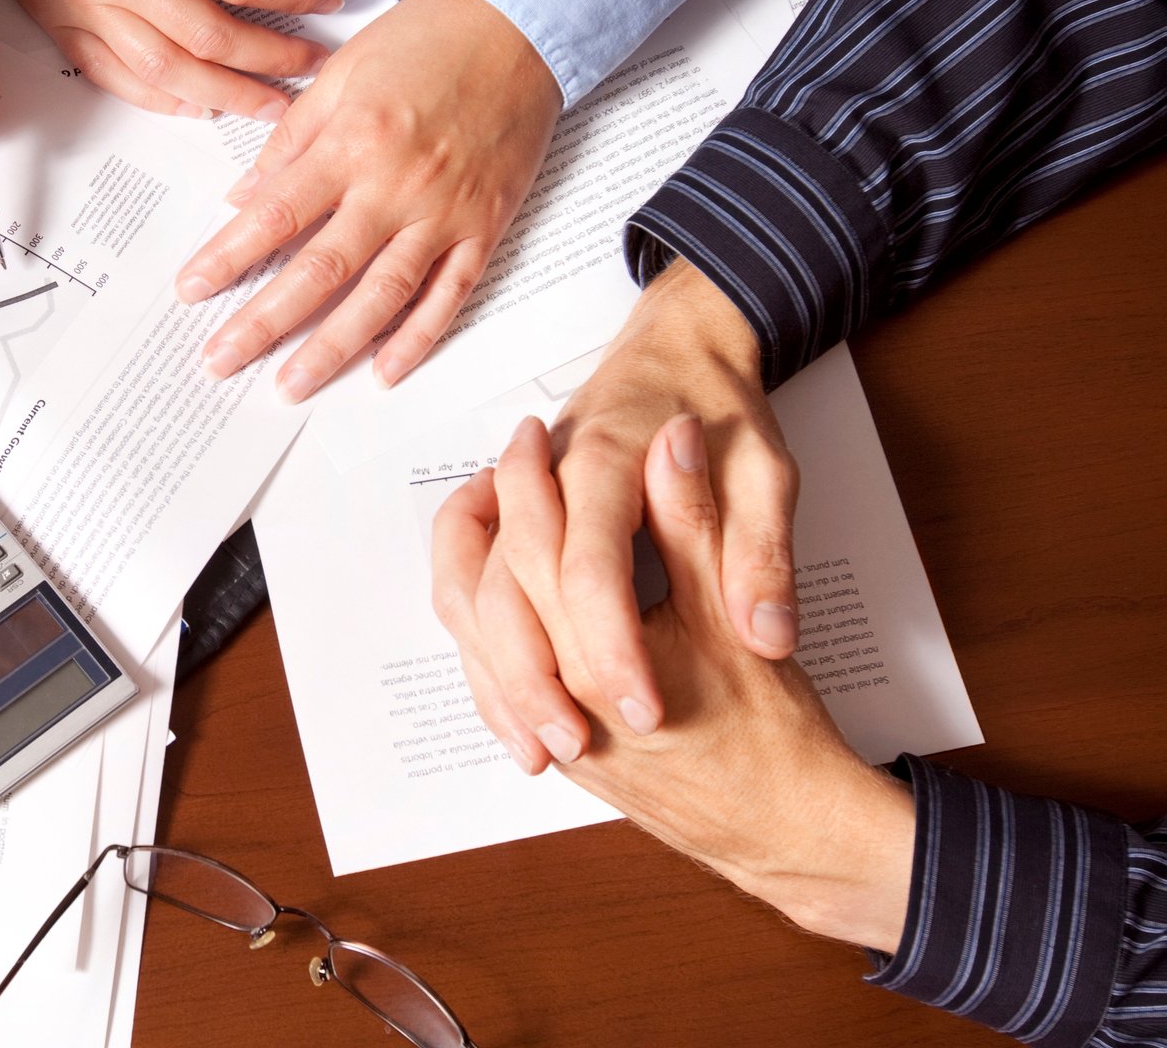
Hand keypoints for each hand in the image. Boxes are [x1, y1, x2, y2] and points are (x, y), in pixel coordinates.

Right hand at [0, 0, 340, 118]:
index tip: (326, 2)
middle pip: (214, 38)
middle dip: (275, 58)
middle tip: (313, 63)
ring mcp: (82, 2)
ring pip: (168, 72)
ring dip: (228, 97)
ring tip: (271, 105)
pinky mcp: (56, 18)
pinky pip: (113, 75)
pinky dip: (161, 99)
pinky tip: (199, 106)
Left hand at [173, 0, 560, 400]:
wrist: (520, 20)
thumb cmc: (428, 38)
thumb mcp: (343, 71)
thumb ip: (291, 138)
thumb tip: (243, 196)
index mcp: (352, 141)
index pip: (274, 216)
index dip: (227, 258)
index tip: (191, 290)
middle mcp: (396, 184)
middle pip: (319, 271)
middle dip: (263, 323)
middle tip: (220, 360)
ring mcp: (445, 212)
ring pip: (381, 297)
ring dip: (332, 348)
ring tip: (290, 385)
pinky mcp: (486, 226)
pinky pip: (450, 295)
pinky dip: (418, 339)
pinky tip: (383, 372)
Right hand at [429, 260, 797, 770]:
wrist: (675, 347)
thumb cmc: (721, 407)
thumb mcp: (766, 473)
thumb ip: (759, 552)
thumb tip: (768, 632)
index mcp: (605, 463)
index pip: (591, 566)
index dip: (613, 645)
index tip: (647, 711)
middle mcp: (545, 483)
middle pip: (506, 589)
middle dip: (535, 678)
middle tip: (582, 747)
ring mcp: (516, 501)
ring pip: (469, 594)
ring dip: (498, 677)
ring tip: (540, 749)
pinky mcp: (509, 523)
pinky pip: (467, 592)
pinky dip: (484, 657)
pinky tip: (518, 714)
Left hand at [434, 417, 914, 950]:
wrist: (790, 828)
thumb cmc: (774, 731)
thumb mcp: (736, 615)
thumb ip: (697, 527)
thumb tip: (677, 443)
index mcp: (595, 659)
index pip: (535, 550)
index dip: (528, 481)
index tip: (532, 436)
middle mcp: (557, 698)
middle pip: (488, 590)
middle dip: (490, 515)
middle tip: (510, 456)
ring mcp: (552, 727)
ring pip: (473, 639)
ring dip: (473, 567)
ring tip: (489, 503)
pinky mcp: (562, 745)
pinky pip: (491, 678)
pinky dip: (483, 623)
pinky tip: (505, 583)